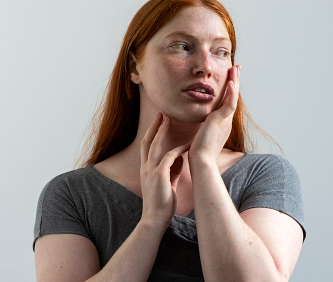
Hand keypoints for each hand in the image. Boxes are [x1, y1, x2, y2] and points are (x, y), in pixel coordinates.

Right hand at [140, 113, 189, 227]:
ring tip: (169, 120)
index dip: (152, 133)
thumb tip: (180, 158)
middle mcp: (145, 168)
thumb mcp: (166, 183)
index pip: (146, 147)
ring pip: (156, 145)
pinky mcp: (159, 176)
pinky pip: (170, 158)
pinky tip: (187, 146)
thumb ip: (172, 170)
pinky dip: (178, 150)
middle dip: (154, 126)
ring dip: (162, 132)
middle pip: (147, 141)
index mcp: (146, 169)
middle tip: (160, 114)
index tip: (158, 122)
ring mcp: (151, 171)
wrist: (154, 220)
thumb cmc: (161, 204)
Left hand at [188, 65, 239, 163]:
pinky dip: (231, 93)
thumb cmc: (199, 153)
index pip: (227, 102)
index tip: (230, 79)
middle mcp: (226, 121)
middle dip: (235, 82)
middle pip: (232, 97)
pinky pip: (229, 104)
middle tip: (236, 68)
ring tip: (235, 68)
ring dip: (235, 82)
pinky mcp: (221, 121)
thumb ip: (202, 129)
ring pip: (233, 97)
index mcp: (222, 124)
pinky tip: (231, 82)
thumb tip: (198, 127)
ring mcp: (225, 121)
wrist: (201, 161)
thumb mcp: (201, 136)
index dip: (230, 90)